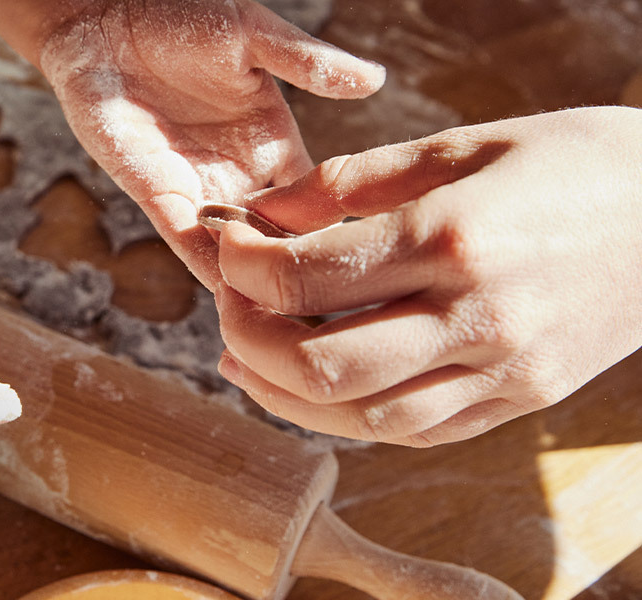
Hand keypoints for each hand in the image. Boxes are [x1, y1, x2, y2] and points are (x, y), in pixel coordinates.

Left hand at [37, 0, 384, 284]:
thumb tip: (373, 79)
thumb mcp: (252, 35)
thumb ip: (307, 63)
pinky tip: (231, 295)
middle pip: (282, 239)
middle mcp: (243, 175)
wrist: (104, 18)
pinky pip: (184, 241)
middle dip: (301, 275)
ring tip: (285, 319)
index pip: (319, 201)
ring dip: (255, 283)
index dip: (340, 230)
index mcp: (277, 142)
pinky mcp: (155, 192)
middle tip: (332, 311)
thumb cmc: (179, 15)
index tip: (372, 266)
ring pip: (236, 253)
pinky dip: (207, 267)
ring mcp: (200, 188)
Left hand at [213, 106, 641, 445]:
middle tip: (228, 309)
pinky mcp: (520, 401)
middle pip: (322, 365)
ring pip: (362, 418)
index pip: (305, 277)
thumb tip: (259, 213)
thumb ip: (345, 184)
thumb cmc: (569, 163)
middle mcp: (477, 316)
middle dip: (247, 342)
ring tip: (247, 360)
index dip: (241, 267)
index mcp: (453, 237)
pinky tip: (317, 388)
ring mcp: (504, 371)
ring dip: (284, 396)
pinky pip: (415, 432)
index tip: (227, 246)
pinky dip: (349, 418)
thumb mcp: (456, 147)